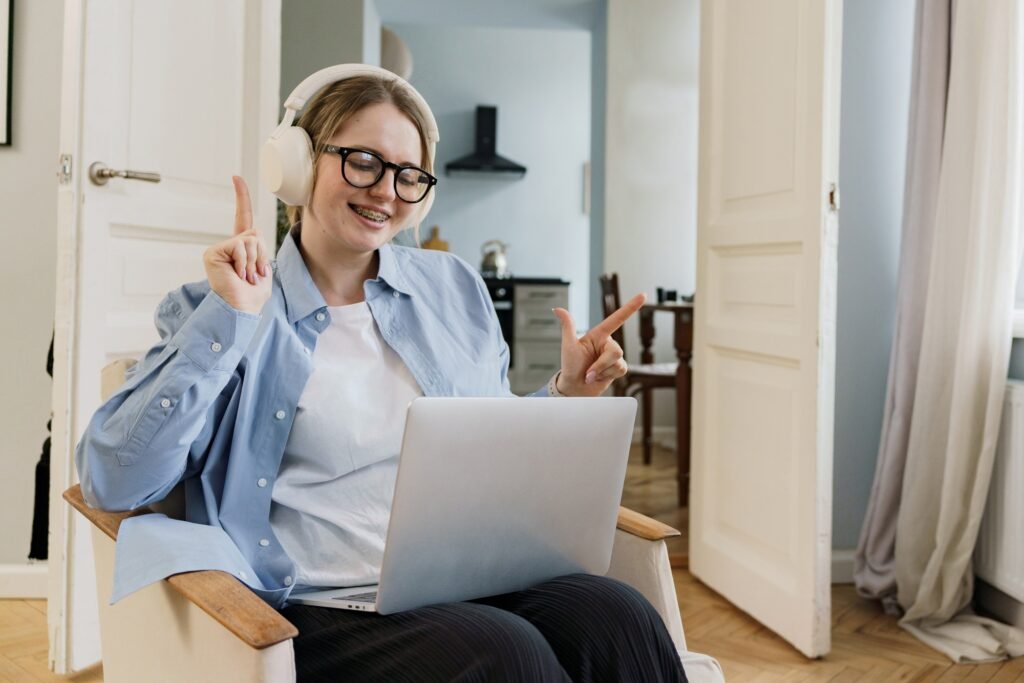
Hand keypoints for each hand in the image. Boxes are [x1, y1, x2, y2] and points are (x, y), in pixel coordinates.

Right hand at [203, 176, 270, 313]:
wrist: (241, 309)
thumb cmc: (252, 294)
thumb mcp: (262, 268)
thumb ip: (258, 247)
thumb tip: (252, 233)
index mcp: (241, 248)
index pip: (242, 217)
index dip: (241, 198)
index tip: (236, 177)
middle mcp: (229, 246)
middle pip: (255, 233)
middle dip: (261, 255)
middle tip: (254, 274)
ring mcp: (220, 249)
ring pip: (249, 240)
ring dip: (255, 261)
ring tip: (246, 276)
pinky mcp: (214, 252)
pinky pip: (240, 246)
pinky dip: (245, 262)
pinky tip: (239, 274)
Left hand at [552, 293, 645, 396]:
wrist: (575, 387)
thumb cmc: (570, 366)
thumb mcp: (568, 345)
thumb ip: (568, 326)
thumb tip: (557, 309)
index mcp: (598, 335)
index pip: (617, 319)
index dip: (631, 307)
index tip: (643, 295)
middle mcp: (608, 344)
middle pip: (616, 351)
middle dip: (601, 364)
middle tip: (588, 372)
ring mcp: (613, 356)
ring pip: (618, 362)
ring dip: (602, 371)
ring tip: (591, 375)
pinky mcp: (618, 368)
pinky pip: (622, 370)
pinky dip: (608, 376)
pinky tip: (600, 377)